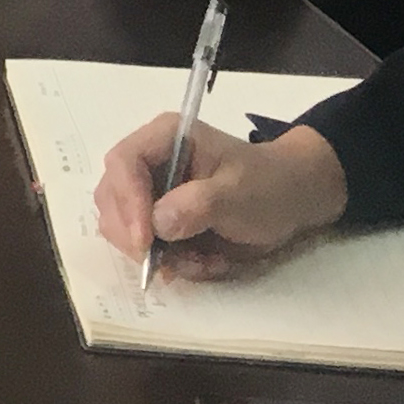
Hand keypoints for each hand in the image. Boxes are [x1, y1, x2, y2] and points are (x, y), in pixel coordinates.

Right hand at [90, 114, 347, 279]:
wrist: (292, 202)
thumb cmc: (268, 186)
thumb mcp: (238, 193)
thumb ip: (198, 205)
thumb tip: (158, 225)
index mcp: (164, 139)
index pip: (123, 163)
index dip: (127, 202)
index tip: (145, 241)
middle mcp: (149, 163)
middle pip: (112, 198)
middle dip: (136, 236)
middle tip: (168, 264)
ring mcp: (151, 194)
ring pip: (124, 228)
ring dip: (159, 255)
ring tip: (202, 262)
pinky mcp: (160, 223)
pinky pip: (147, 249)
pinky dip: (173, 264)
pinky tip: (207, 262)